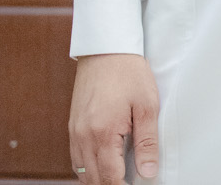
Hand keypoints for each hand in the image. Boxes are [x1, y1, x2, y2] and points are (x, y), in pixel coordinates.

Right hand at [69, 52, 159, 181]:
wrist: (106, 49)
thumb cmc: (128, 73)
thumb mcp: (147, 106)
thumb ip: (147, 142)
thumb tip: (148, 172)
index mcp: (103, 133)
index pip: (110, 178)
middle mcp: (83, 136)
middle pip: (93, 179)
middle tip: (128, 183)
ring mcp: (74, 132)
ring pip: (81, 172)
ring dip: (98, 180)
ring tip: (118, 178)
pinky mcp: (72, 126)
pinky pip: (75, 158)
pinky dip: (88, 168)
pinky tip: (103, 166)